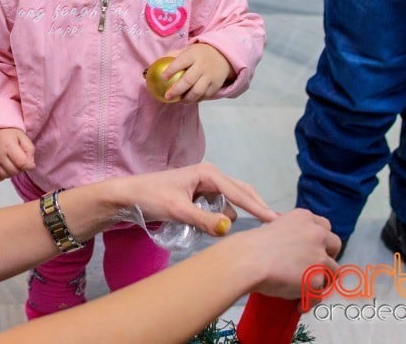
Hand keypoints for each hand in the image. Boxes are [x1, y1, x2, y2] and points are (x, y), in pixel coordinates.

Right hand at [0, 127, 34, 181]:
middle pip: (14, 171)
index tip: (29, 162)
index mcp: (9, 146)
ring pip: (5, 175)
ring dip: (11, 172)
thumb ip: (30, 150)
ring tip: (11, 163)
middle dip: (20, 168)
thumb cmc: (8, 132)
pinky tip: (3, 169)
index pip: (22, 163)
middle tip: (19, 161)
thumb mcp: (22, 136)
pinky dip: (0, 177)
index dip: (29, 165)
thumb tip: (30, 165)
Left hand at [114, 162, 277, 236]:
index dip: (258, 208)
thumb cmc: (150, 197)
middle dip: (255, 207)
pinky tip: (217, 227)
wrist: (128, 196)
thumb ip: (204, 220)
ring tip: (234, 231)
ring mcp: (205, 185)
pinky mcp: (199, 195)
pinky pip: (219, 207)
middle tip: (274, 226)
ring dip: (231, 216)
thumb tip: (228, 227)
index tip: (276, 220)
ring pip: (230, 202)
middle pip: (241, 192)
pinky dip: (221, 217)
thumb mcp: (178, 211)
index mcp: (207, 173)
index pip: (239, 192)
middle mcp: (210, 175)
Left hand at [157, 43, 232, 102]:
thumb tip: (154, 64)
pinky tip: (189, 100)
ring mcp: (210, 76)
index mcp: (192, 55)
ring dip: (187, 99)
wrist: (222, 55)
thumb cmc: (198, 54)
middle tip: (167, 96)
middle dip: (176, 90)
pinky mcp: (216, 85)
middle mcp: (202, 66)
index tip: (162, 78)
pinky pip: (205, 96)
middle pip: (188, 80)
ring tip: (179, 101)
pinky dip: (196, 100)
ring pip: (197, 91)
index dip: (171, 70)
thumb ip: (172, 56)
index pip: (180, 62)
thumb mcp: (187, 50)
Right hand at [236, 209, 340, 302]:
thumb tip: (294, 249)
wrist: (248, 260)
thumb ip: (290, 234)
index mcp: (304, 218)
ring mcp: (320, 257)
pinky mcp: (317, 279)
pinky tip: (298, 302)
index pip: (324, 226)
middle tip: (314, 265)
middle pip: (335, 245)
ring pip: (333, 271)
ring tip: (304, 287)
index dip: (320, 239)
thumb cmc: (252, 244)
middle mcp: (317, 234)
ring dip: (320, 279)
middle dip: (328, 255)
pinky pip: (319, 294)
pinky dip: (309, 299)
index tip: (313, 247)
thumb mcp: (273, 227)